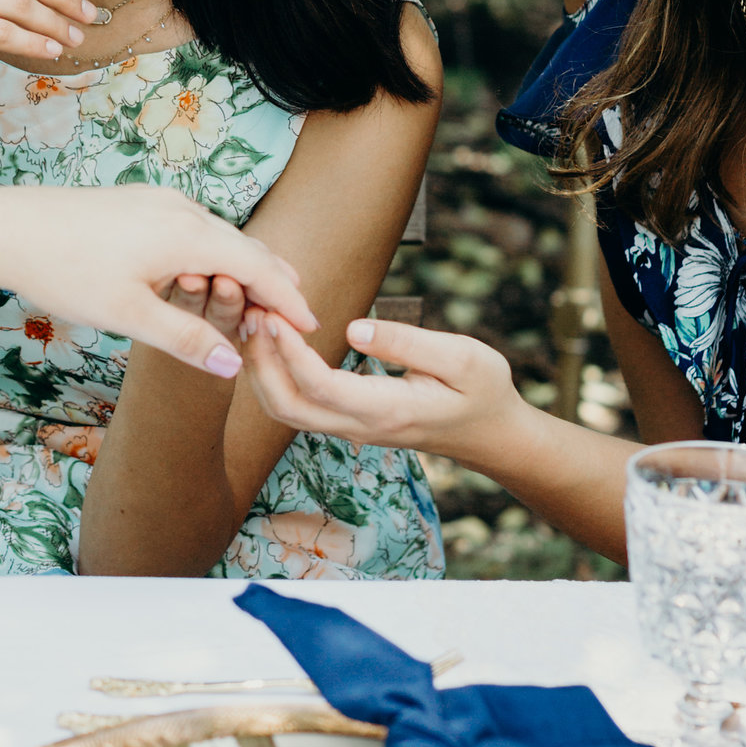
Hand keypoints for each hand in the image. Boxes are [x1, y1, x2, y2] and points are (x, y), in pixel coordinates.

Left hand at [0, 183, 317, 376]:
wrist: (7, 227)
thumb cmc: (64, 270)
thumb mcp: (127, 314)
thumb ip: (184, 337)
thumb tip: (233, 364)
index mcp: (186, 235)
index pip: (258, 268)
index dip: (287, 300)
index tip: (311, 326)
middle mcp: (180, 210)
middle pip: (246, 246)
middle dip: (274, 282)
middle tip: (295, 318)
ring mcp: (158, 201)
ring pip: (220, 234)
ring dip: (244, 266)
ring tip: (259, 300)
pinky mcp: (138, 202)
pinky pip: (194, 227)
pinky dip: (215, 252)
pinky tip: (206, 272)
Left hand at [241, 309, 524, 457]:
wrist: (493, 435)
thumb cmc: (484, 391)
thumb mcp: (465, 359)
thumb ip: (410, 343)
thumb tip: (354, 329)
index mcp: (388, 411)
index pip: (320, 387)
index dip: (290, 352)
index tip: (274, 313)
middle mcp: (360, 427)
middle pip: (287, 408)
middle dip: (260, 362)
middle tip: (252, 311)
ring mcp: (351, 429)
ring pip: (286, 411)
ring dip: (262, 368)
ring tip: (255, 318)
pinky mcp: (347, 421)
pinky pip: (298, 405)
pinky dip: (275, 373)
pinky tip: (274, 336)